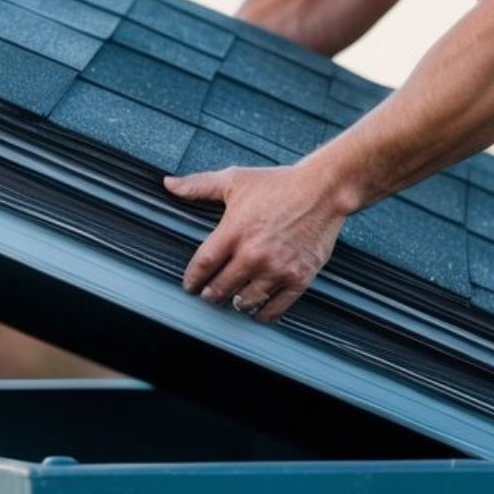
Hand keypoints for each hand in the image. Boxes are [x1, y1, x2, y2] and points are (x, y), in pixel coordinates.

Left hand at [163, 161, 347, 322]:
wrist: (324, 190)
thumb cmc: (280, 184)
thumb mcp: (235, 180)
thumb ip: (199, 185)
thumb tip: (169, 184)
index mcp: (234, 232)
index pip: (203, 266)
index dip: (192, 279)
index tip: (190, 285)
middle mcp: (253, 255)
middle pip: (221, 288)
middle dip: (211, 294)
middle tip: (209, 294)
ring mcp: (277, 269)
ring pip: (245, 301)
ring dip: (235, 303)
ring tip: (233, 300)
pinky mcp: (299, 278)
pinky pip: (275, 308)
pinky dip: (263, 313)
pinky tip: (257, 310)